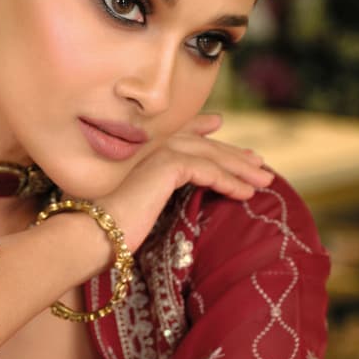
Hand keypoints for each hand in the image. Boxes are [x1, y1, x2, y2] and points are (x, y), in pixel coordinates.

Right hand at [100, 112, 272, 252]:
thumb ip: (152, 194)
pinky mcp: (168, 166)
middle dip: (234, 154)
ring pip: (211, 155)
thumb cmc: (110, 229)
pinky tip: (246, 193)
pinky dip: (229, 181)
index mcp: (143, 152)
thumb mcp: (137, 207)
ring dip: (240, 169)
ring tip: (264, 181)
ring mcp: (159, 153)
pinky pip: (208, 170)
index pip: (178, 133)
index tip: (219, 124)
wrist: (94, 234)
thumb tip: (160, 199)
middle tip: (259, 164)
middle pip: (203, 145)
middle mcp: (151, 146)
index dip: (201, 127)